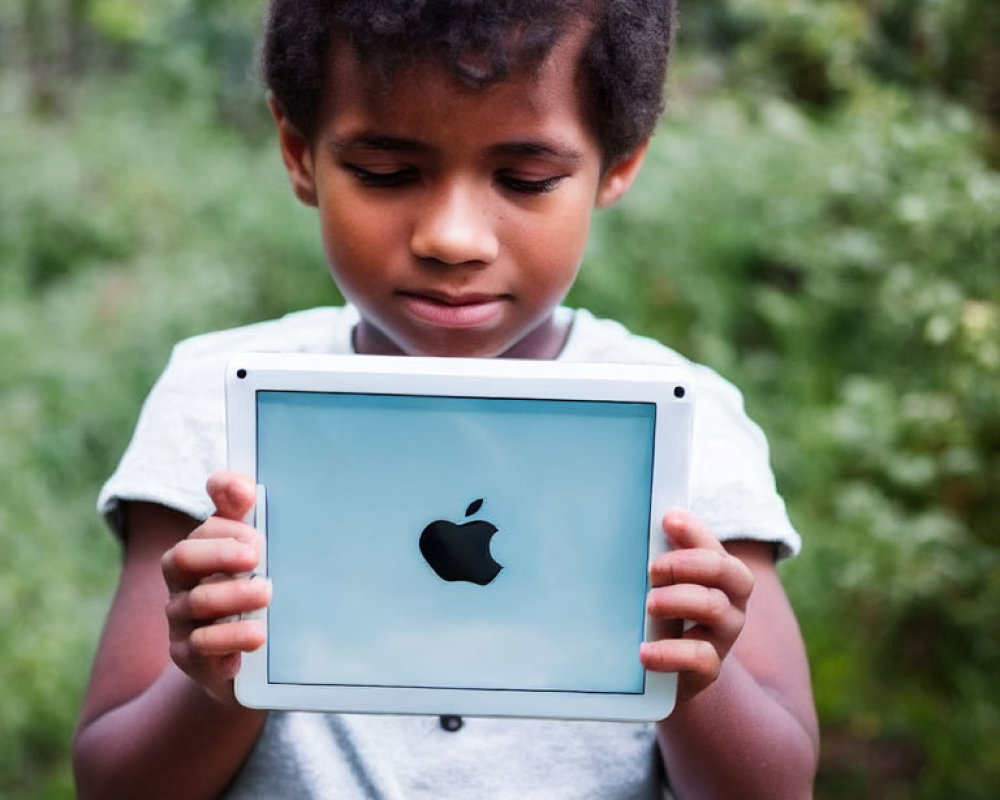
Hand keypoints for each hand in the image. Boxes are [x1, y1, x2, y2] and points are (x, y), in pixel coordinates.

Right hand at [161, 471, 270, 703]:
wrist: (245, 663)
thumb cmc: (247, 595)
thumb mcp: (248, 552)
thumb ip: (241, 513)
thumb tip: (240, 484)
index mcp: (197, 554)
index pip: (201, 531)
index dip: (226, 530)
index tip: (258, 537)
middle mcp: (181, 585)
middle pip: (182, 558)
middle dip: (219, 553)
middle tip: (257, 557)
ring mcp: (181, 622)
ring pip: (197, 602)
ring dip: (235, 596)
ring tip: (267, 594)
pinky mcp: (189, 658)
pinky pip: (202, 646)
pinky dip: (231, 639)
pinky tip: (256, 636)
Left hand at [640, 510, 754, 701]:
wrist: (671, 674)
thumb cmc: (667, 617)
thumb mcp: (665, 585)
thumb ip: (662, 557)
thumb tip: (650, 526)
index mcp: (721, 576)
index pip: (714, 546)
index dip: (694, 532)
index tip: (668, 521)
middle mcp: (730, 603)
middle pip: (724, 571)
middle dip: (685, 563)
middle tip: (653, 570)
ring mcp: (723, 637)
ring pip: (715, 608)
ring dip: (678, 599)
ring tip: (650, 604)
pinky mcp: (710, 670)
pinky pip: (703, 658)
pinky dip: (671, 652)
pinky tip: (645, 651)